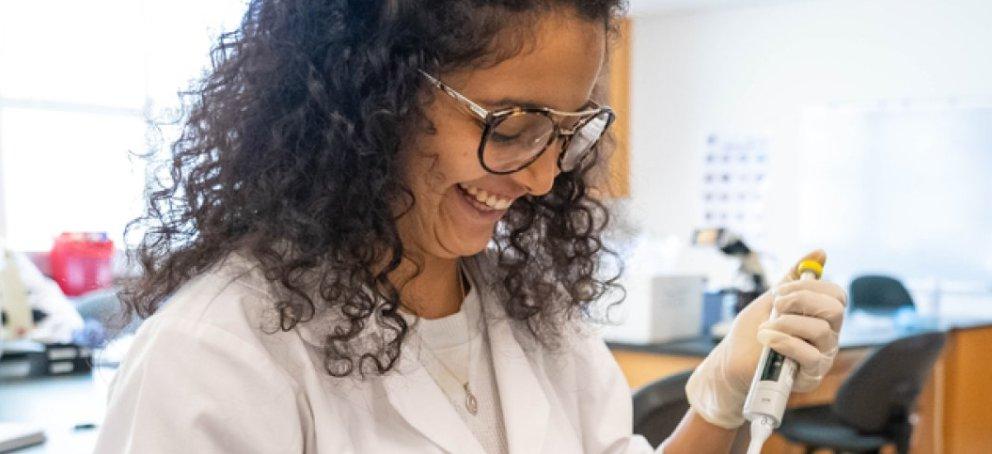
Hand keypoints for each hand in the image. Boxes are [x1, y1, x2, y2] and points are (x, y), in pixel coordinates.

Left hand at [684, 249, 847, 428]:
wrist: (731, 361)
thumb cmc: (752, 330)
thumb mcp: (772, 299)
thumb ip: (794, 278)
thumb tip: (820, 252)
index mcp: (821, 316)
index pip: (836, 294)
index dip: (809, 287)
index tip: (780, 290)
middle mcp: (827, 335)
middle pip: (835, 309)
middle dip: (802, 300)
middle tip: (776, 305)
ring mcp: (822, 357)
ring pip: (820, 330)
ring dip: (785, 323)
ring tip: (764, 328)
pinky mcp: (811, 376)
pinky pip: (810, 355)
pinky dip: (784, 342)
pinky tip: (766, 340)